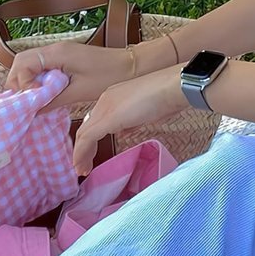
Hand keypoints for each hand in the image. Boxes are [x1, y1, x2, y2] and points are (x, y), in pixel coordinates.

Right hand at [4, 42, 133, 111]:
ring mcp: (61, 51)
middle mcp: (56, 48)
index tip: (32, 100)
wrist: (132, 66)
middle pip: (22, 62)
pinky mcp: (67, 57)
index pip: (22, 64)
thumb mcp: (78, 92)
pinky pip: (43, 66)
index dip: (21, 84)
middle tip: (27, 102)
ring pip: (31, 64)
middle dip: (20, 83)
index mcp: (57, 53)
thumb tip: (31, 111)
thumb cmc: (109, 76)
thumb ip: (51, 100)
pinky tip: (46, 94)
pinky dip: (39, 79)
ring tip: (35, 100)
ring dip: (28, 82)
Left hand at [73, 64, 187, 176]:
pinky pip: (87, 138)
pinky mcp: (107, 118)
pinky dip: (81, 154)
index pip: (97, 118)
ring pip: (84, 133)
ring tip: (82, 169)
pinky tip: (83, 165)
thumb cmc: (167, 96)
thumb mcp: (146, 111)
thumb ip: (132, 120)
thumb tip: (125, 130)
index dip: (92, 137)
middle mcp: (106, 99)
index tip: (92, 152)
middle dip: (84, 147)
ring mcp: (105, 108)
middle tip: (84, 164)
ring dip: (81, 153)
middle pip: (88, 126)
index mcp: (115, 95)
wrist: (173, 86)